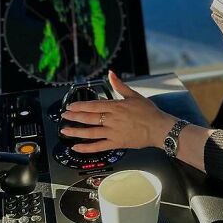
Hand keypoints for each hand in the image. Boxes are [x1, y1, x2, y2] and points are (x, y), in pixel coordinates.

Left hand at [60, 71, 176, 153]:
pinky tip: (77, 147)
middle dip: (74, 117)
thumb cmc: (148, 112)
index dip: (80, 106)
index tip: (70, 106)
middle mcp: (112, 120)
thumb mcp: (134, 95)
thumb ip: (120, 85)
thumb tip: (111, 74)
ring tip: (65, 130)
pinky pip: (99, 147)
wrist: (158, 128)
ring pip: (91, 133)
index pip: (94, 105)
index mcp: (116, 107)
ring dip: (76, 132)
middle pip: (89, 118)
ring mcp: (113, 133)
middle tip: (64, 116)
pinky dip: (87, 148)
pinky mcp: (116, 143)